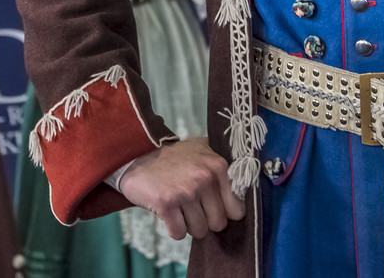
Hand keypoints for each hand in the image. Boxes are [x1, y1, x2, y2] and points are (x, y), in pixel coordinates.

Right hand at [117, 138, 244, 239]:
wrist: (137, 156)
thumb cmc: (174, 158)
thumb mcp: (202, 149)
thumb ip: (225, 165)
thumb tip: (246, 188)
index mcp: (218, 165)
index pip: (237, 209)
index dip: (224, 212)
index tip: (212, 204)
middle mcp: (204, 177)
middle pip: (218, 224)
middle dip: (205, 220)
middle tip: (191, 204)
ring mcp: (185, 191)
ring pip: (199, 231)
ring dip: (188, 224)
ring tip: (179, 206)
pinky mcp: (166, 204)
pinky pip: (179, 233)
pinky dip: (173, 228)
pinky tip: (168, 212)